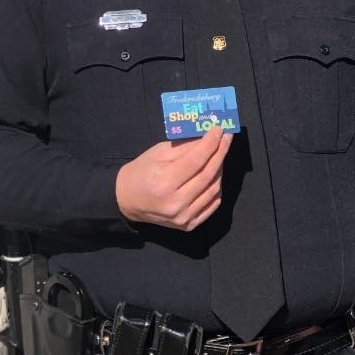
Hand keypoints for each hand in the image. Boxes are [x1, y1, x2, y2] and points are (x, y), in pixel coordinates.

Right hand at [115, 126, 232, 230]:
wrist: (128, 200)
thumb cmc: (142, 172)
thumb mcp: (159, 152)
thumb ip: (185, 146)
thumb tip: (208, 135)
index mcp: (164, 182)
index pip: (196, 161)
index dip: (211, 144)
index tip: (220, 129)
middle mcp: (176, 203)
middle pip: (208, 174)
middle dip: (220, 152)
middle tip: (227, 137)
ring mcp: (184, 217)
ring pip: (214, 189)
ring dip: (220, 168)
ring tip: (218, 154)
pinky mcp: (189, 225)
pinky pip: (213, 203)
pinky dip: (217, 187)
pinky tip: (214, 174)